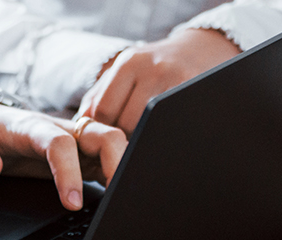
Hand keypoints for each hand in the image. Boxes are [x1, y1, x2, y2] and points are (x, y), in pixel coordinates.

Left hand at [0, 102, 127, 209]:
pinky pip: (105, 159)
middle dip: (119, 161)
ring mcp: (70, 140)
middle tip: (122, 197)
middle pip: (102, 133)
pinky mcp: (76, 154)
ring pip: (112, 143)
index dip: (69, 171)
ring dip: (125, 166)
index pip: (59, 143)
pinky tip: (120, 198)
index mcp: (27, 126)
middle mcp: (56, 129)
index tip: (73, 202)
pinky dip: (119, 174)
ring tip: (128, 200)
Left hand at [80, 28, 240, 133]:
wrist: (202, 50)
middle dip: (121, 138)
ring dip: (141, 140)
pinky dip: (161, 135)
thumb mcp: (126, 71)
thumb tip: (80, 125)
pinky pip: (169, 126)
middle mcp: (151, 68)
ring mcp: (176, 81)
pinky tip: (160, 136)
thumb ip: (99, 95)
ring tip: (141, 141)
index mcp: (128, 63)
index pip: (103, 110)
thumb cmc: (155, 67)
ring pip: (146, 127)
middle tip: (123, 147)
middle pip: (124, 121)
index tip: (101, 143)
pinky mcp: (195, 94)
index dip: (100, 131)